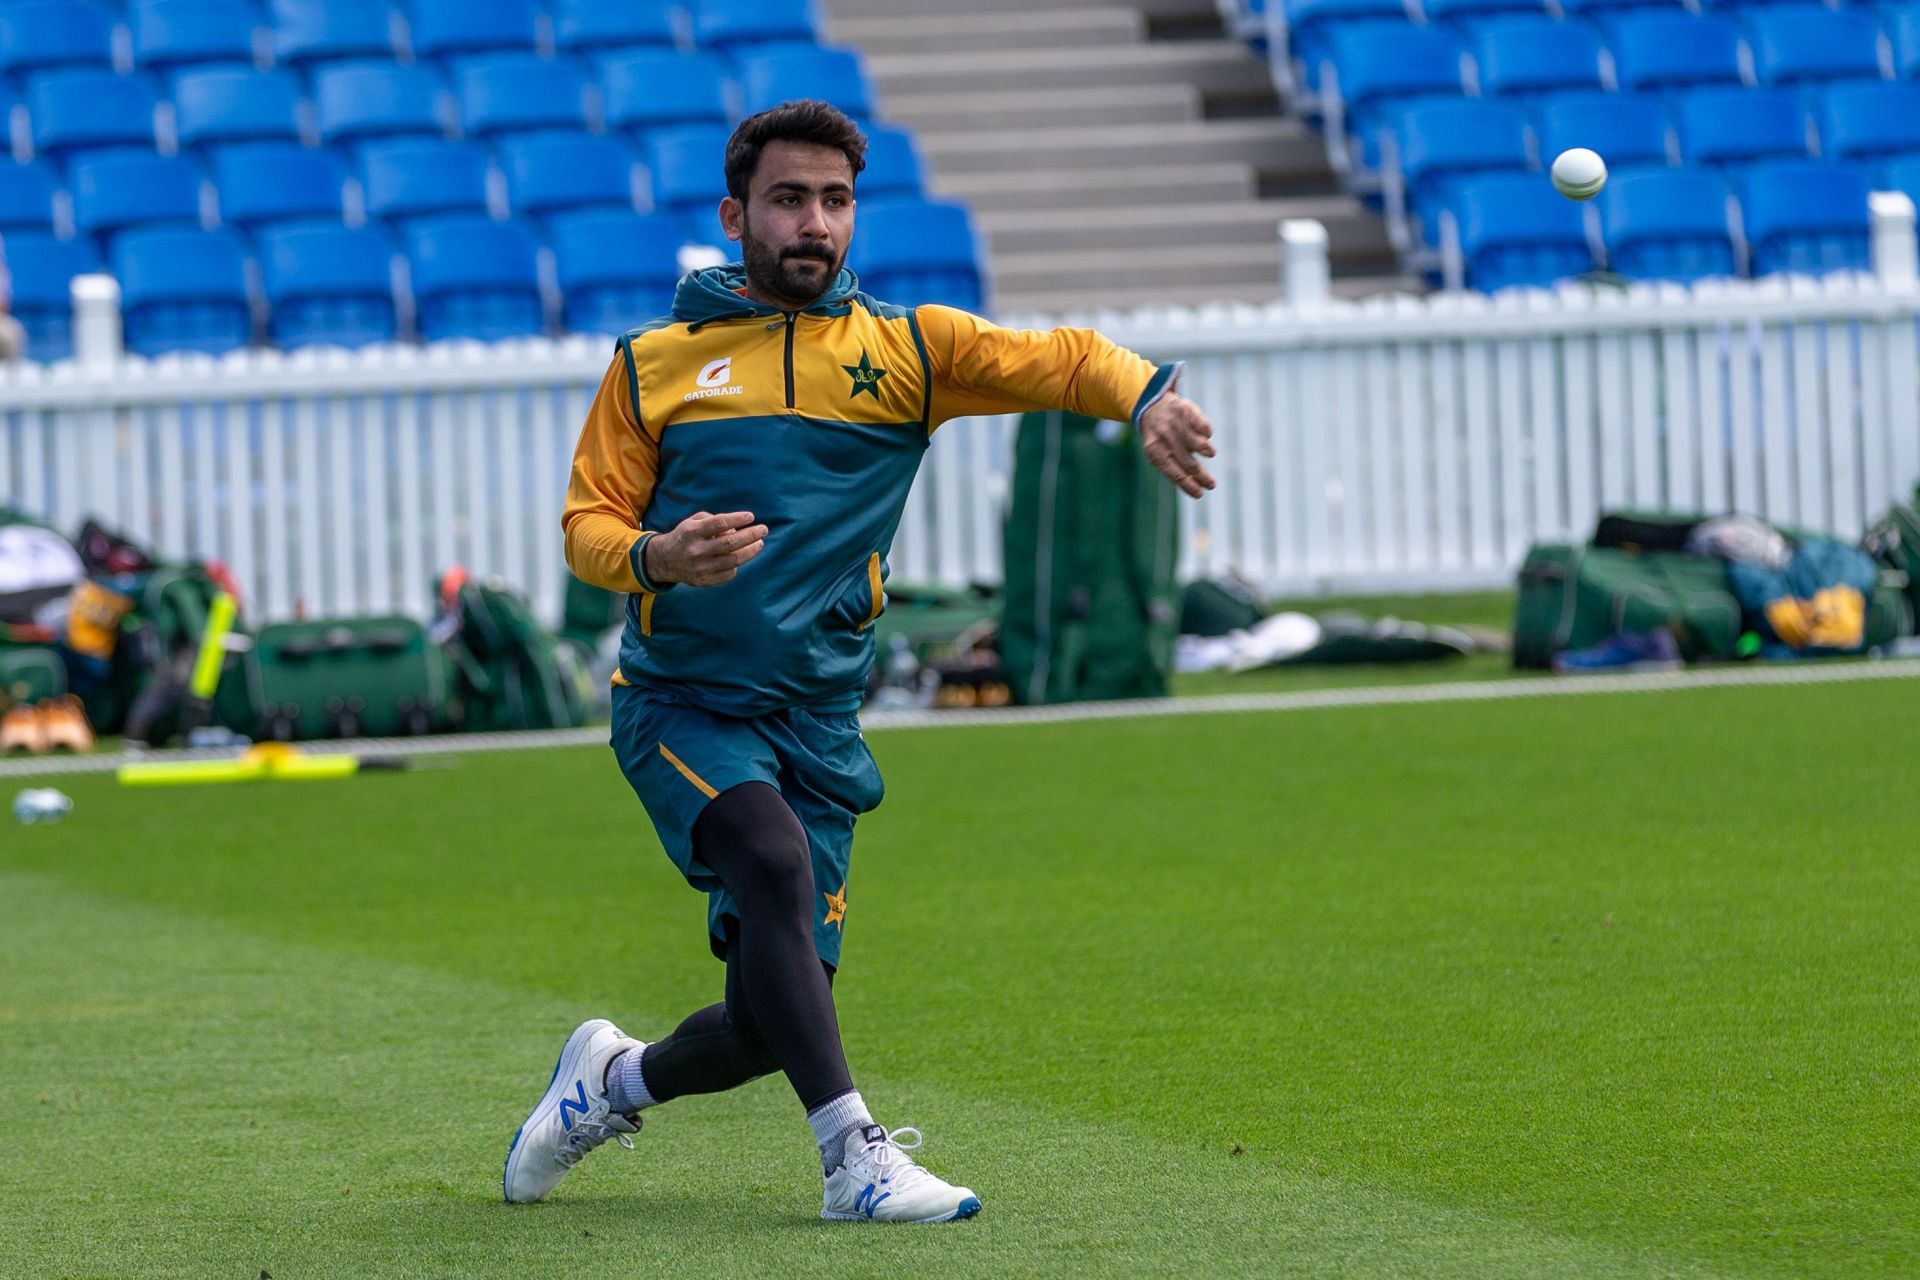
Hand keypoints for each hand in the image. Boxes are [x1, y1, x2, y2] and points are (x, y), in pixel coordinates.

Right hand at [643, 511, 767, 586]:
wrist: (665, 561)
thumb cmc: (686, 536)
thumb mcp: (693, 522)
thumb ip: (715, 520)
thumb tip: (738, 529)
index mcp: (692, 532)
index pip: (719, 523)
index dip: (737, 519)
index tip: (750, 516)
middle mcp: (696, 550)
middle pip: (730, 543)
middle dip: (751, 535)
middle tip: (763, 530)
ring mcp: (700, 568)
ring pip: (733, 560)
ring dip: (750, 551)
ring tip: (759, 543)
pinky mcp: (704, 581)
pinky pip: (729, 573)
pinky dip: (737, 564)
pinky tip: (740, 557)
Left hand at [1138, 379, 1216, 497]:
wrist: (1151, 406)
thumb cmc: (1159, 438)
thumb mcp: (1158, 454)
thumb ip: (1173, 469)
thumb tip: (1194, 487)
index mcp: (1156, 453)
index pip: (1175, 474)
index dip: (1189, 486)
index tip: (1200, 494)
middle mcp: (1165, 439)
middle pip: (1188, 463)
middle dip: (1202, 476)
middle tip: (1212, 485)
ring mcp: (1176, 424)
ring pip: (1197, 443)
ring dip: (1206, 451)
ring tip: (1210, 454)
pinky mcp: (1186, 410)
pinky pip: (1202, 425)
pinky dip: (1206, 433)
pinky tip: (1206, 436)